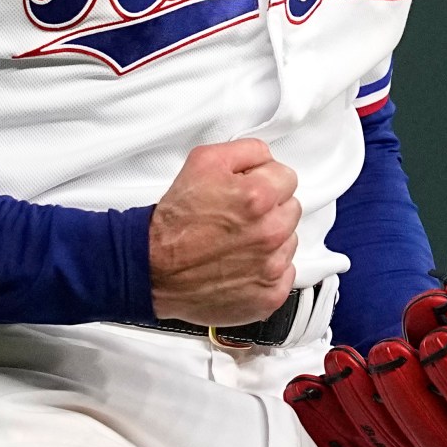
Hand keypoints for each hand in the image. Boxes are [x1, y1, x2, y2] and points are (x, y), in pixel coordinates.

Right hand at [149, 138, 299, 325]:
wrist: (154, 269)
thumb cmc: (175, 222)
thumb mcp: (203, 161)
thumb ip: (247, 151)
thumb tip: (267, 158)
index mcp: (258, 196)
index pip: (288, 177)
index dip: (264, 181)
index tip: (248, 192)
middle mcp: (270, 232)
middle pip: (292, 209)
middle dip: (270, 209)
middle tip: (238, 217)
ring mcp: (271, 266)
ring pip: (289, 241)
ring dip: (270, 240)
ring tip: (236, 242)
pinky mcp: (269, 295)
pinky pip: (285, 274)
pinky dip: (267, 270)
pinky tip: (242, 265)